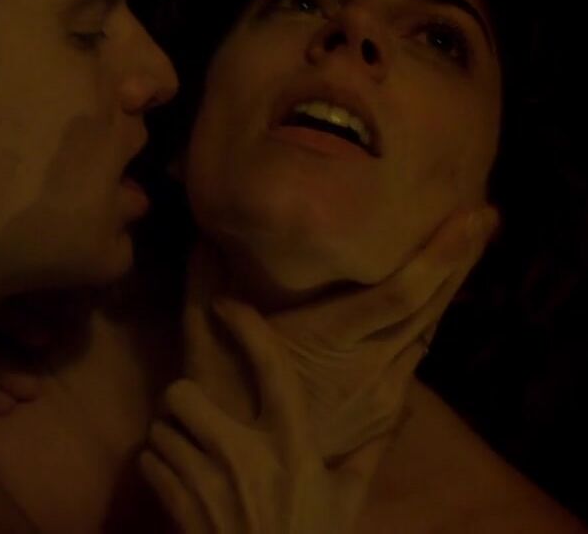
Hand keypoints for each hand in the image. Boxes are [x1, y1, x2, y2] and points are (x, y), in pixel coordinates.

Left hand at [142, 301, 380, 532]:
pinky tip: (175, 479)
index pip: (271, 369)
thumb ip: (367, 451)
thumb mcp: (347, 499)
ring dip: (168, 437)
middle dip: (181, 400)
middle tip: (192, 411)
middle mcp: (246, 454)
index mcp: (293, 446)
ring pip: (160, 428)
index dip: (247, 328)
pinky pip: (149, 462)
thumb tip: (402, 406)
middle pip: (183, 393)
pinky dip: (156, 467)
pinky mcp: (181, 507)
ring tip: (185, 450)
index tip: (226, 305)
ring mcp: (209, 481)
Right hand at [189, 205, 498, 460]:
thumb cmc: (221, 397)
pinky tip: (425, 311)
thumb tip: (205, 232)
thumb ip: (206, 279)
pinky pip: (413, 361)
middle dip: (460, 261)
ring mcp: (382, 396)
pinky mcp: (383, 414)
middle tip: (484, 217)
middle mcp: (370, 368)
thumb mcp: (206, 332)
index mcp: (331, 340)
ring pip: (427, 336)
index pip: (401, 293)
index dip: (441, 255)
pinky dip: (422, 328)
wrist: (240, 473)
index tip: (473, 216)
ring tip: (460, 253)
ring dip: (445, 294)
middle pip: (430, 309)